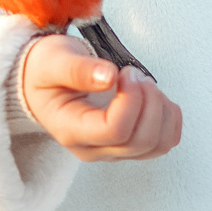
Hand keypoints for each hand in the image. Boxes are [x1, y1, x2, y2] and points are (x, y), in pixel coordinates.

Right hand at [17, 34, 181, 161]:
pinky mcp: (129, 144)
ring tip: (145, 84)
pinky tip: (154, 97)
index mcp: (71, 130)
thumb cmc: (46, 71)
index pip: (114, 130)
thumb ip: (79, 69)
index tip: (126, 73)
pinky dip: (169, 118)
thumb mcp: (54, 60)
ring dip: (161, 110)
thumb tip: (109, 77)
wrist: (42, 81)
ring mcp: (113, 149)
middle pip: (140, 141)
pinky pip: (164, 142)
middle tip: (135, 74)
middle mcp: (93, 148)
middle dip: (149, 101)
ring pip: (157, 145)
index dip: (131, 100)